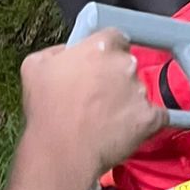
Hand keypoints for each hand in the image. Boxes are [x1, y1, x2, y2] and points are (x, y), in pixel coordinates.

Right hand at [21, 33, 161, 180]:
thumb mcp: (34, 66)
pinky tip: (124, 130)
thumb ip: (56, 50)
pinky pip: (155, 116)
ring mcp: (140, 90)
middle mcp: (125, 64)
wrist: (61, 152)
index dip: (106, 52)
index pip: (115, 38)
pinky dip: (143, 122)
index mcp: (100, 46)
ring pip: (138, 91)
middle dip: (114, 78)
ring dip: (126, 101)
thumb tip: (67, 51)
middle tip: (95, 98)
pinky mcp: (150, 117)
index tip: (99, 65)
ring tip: (102, 119)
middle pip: (127, 64)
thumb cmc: (47, 112)